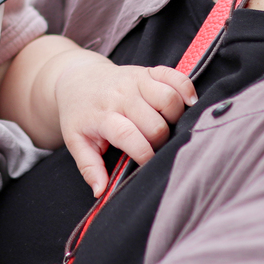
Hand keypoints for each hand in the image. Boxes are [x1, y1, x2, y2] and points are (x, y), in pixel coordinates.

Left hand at [53, 55, 196, 196]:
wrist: (77, 79)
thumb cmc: (80, 114)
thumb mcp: (76, 141)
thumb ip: (89, 167)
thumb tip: (100, 191)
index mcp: (103, 116)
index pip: (130, 136)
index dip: (145, 155)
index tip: (147, 165)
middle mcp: (120, 96)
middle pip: (156, 124)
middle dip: (160, 141)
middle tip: (153, 145)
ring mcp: (135, 80)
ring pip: (170, 99)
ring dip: (175, 117)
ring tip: (167, 125)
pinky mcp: (148, 71)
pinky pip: (175, 77)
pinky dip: (186, 90)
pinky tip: (187, 104)